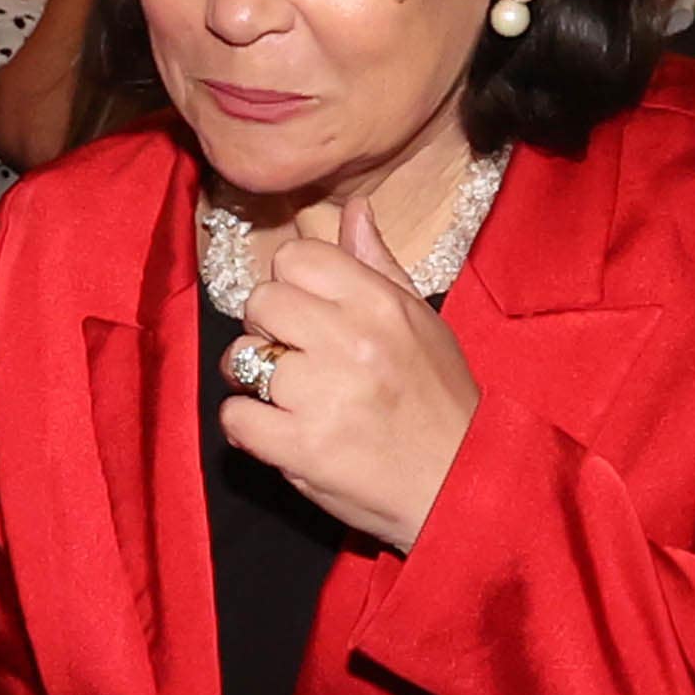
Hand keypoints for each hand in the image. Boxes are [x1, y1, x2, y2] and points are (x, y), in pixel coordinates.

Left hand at [215, 201, 481, 552]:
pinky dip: (248, 427)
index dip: (291, 286)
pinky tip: (279, 431)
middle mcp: (349, 341)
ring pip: (240, 358)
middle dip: (268, 329)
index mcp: (379, 304)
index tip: (307, 316)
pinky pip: (235, 417)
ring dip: (254, 379)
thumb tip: (352, 210)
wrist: (460, 485)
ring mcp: (322, 395)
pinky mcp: (301, 446)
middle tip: (296, 358)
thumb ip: (377, 266)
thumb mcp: (421, 322)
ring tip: (290, 398)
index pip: (294, 258)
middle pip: (259, 302)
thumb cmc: (439, 401)